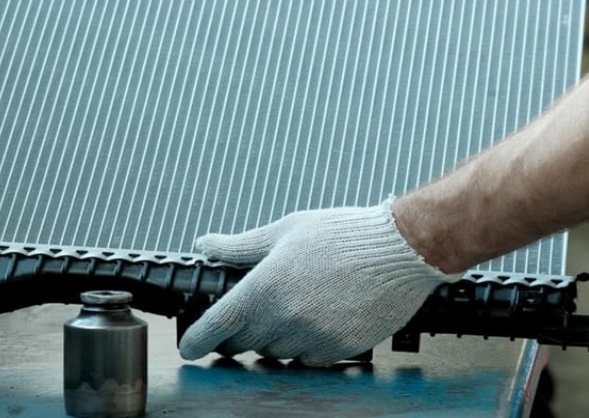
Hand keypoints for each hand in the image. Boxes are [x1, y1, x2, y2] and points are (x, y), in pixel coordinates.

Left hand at [178, 199, 460, 366]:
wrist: (398, 249)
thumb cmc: (343, 234)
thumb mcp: (286, 229)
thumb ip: (240, 245)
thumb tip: (206, 244)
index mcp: (263, 287)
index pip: (215, 327)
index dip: (196, 340)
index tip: (190, 345)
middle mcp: (284, 318)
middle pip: (243, 343)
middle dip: (238, 333)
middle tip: (245, 318)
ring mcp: (312, 337)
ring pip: (275, 353)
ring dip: (274, 338)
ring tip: (290, 310)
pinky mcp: (338, 349)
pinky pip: (308, 359)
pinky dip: (305, 345)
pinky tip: (317, 319)